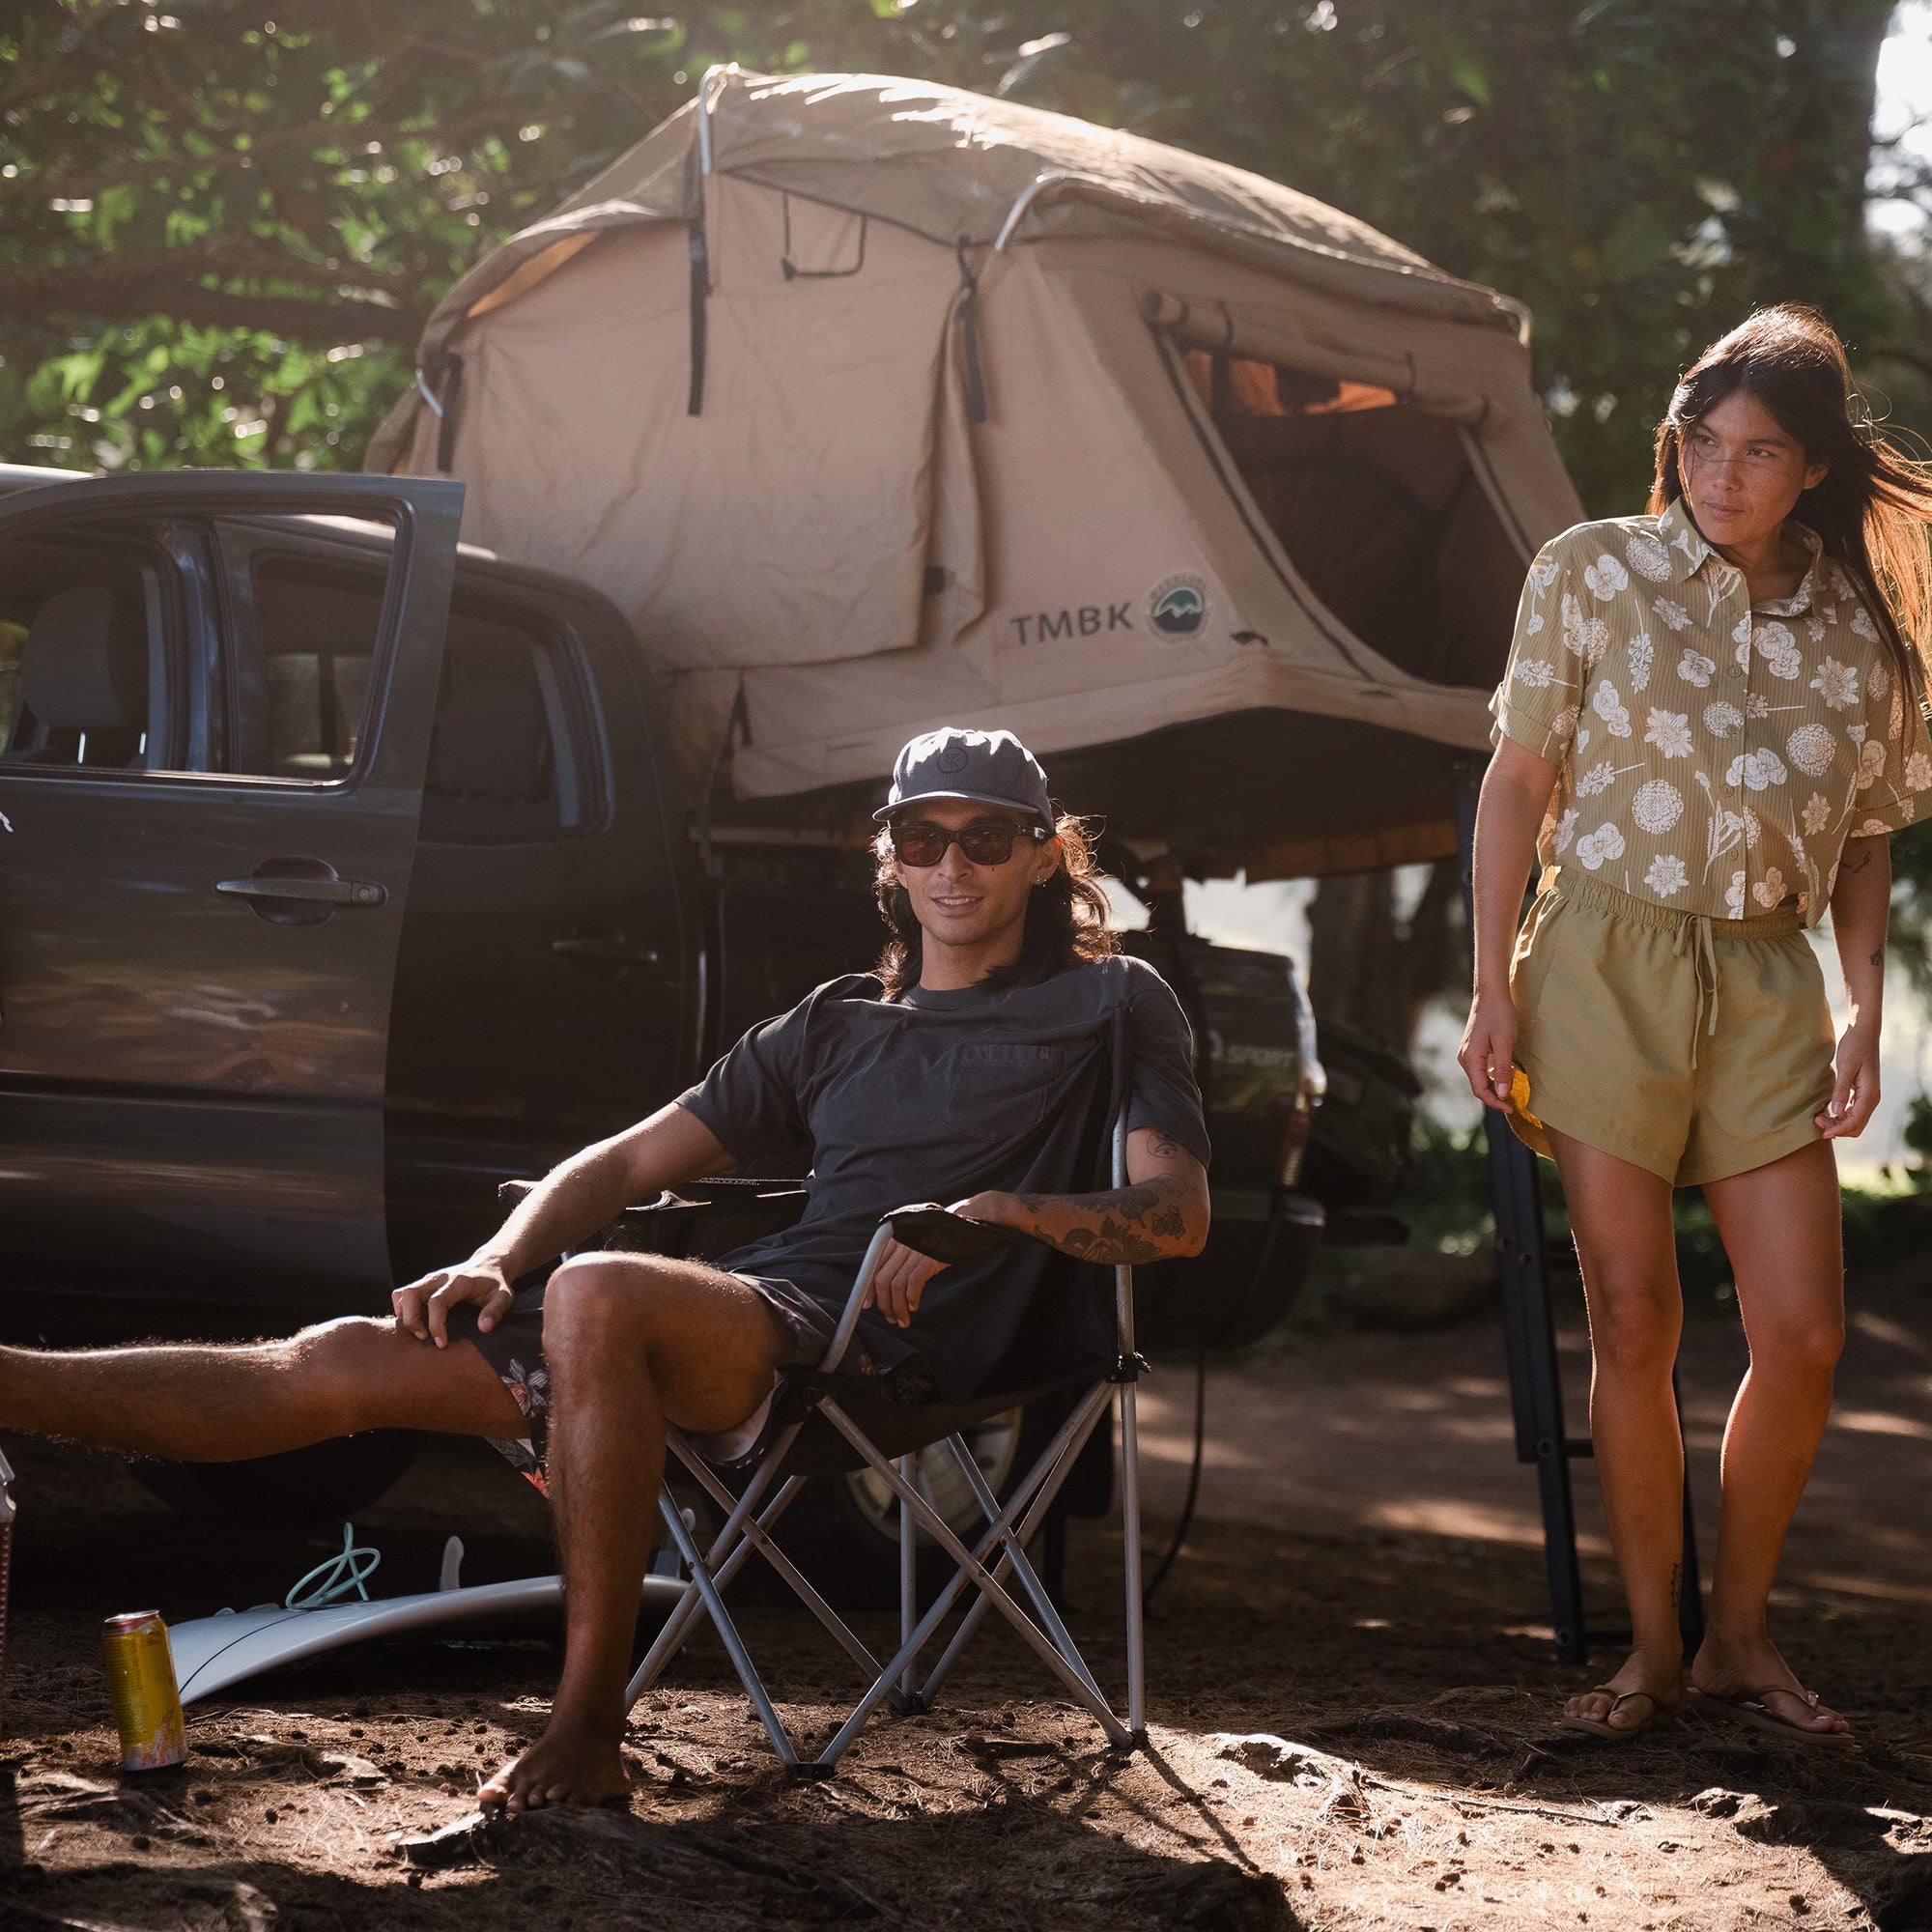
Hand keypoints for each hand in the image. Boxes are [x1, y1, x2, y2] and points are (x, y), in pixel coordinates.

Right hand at [392, 1257, 515, 1347]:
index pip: (437, 1302)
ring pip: (402, 1293)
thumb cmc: (495, 1284)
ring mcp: (429, 1279)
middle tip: (423, 1337)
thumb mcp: (504, 1297)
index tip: (441, 1343)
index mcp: (459, 1282)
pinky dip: (402, 1309)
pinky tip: (417, 1322)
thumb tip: (483, 1328)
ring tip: (419, 1331)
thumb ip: (495, 1311)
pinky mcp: (424, 1283)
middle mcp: (440, 1278)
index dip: (436, 1325)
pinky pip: (402, 1294)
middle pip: (410, 1294)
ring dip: (404, 1315)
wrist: (488, 1265)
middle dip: (411, 1320)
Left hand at [863, 1239, 948, 1328]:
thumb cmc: (935, 1240)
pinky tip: (914, 1306)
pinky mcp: (928, 1257)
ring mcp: (914, 1250)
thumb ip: (898, 1259)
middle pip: (883, 1279)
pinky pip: (914, 1282)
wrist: (959, 1229)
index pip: (874, 1267)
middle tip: (891, 1318)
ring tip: (903, 1319)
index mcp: (893, 1239)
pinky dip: (912, 1298)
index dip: (869, 1289)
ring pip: (897, 1285)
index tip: (868, 1304)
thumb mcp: (912, 1244)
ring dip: (898, 1307)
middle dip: (884, 1304)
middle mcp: (901, 1243)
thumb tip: (886, 1288)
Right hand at [1458, 990, 1519, 1112]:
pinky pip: (1481, 1069)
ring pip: (1479, 1078)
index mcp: (1470, 1059)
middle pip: (1478, 1086)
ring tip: (1512, 1089)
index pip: (1479, 1090)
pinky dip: (1493, 1076)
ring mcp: (1467, 1053)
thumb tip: (1501, 1094)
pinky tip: (1506, 1073)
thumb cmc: (1499, 1015)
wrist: (1491, 994)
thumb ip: (1503, 1070)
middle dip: (1495, 1096)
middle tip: (1514, 1102)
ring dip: (1494, 1086)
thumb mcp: (1505, 1044)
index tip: (1511, 1108)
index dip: (1495, 1102)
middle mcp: (1465, 1058)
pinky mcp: (1473, 1048)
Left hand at [1816, 1024, 1879, 1138]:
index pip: (1856, 1122)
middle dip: (1838, 1129)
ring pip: (1855, 1120)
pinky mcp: (1861, 1093)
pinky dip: (1841, 1116)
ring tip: (1819, 1117)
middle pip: (1856, 1126)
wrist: (1863, 1034)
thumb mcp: (1846, 1067)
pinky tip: (1828, 1112)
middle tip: (1817, 1121)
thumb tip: (1837, 1112)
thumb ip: (1841, 1090)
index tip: (1822, 1133)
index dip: (1839, 1130)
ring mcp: (1868, 1096)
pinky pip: (1853, 1112)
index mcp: (1870, 1095)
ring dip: (1839, 1123)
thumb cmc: (1855, 1048)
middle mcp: (1872, 1099)